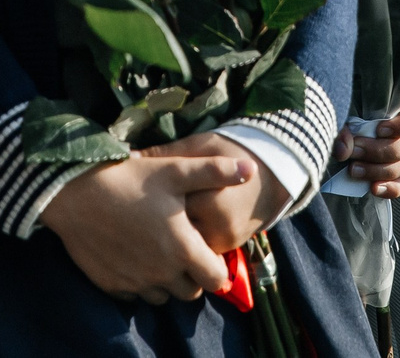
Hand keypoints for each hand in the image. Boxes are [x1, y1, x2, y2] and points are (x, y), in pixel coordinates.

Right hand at [38, 154, 249, 302]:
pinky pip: (135, 293)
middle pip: (190, 292)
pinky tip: (134, 254)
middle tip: (184, 249)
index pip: (216, 279)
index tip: (208, 249)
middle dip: (193, 276)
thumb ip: (216, 172)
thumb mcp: (176, 170)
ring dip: (166, 281)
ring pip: (162, 296)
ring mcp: (135, 282)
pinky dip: (139, 281)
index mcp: (183, 249)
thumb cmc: (130, 179)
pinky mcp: (112, 284)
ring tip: (159, 251)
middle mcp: (161, 273)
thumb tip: (251, 170)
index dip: (217, 266)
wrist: (75, 192)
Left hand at [142, 131, 289, 253]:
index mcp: (209, 200)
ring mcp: (223, 242)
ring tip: (144, 228)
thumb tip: (128, 157)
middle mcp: (216, 228)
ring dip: (166, 240)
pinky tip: (166, 235)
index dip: (144, 205)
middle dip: (152, 226)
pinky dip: (182, 246)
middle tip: (132, 217)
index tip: (127, 200)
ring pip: (184, 250)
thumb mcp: (200, 146)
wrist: (273, 173)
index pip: (165, 209)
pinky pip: (198, 253)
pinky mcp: (227, 248)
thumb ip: (166, 155)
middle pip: (172, 234)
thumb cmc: (232, 151)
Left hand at [333, 98, 399, 197]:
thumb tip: (343, 150)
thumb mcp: (349, 113)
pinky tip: (374, 188)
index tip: (379, 130)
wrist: (348, 132)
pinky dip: (390, 188)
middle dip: (379, 150)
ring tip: (354, 169)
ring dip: (377, 170)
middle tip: (356, 150)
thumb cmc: (353, 113)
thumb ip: (346, 129)